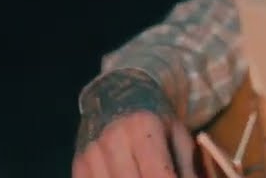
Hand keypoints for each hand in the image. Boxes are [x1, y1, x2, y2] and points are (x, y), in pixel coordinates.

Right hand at [72, 70, 196, 177]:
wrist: (117, 96)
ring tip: (144, 174)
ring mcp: (91, 154)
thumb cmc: (155, 118)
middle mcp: (113, 140)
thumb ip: (186, 167)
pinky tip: (126, 175)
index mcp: (142, 128)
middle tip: (162, 177)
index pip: (157, 175)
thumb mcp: (178, 134)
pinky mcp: (79, 165)